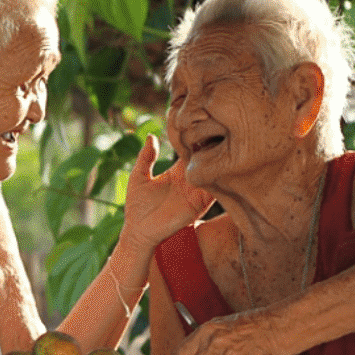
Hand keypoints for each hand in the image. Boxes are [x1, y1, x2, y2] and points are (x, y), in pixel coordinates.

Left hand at [121, 134, 214, 250]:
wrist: (139, 232)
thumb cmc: (136, 207)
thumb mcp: (138, 177)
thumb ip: (146, 157)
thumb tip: (151, 135)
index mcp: (177, 172)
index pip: (191, 150)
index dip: (194, 137)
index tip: (197, 122)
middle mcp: (190, 180)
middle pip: (206, 158)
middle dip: (210, 144)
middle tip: (212, 127)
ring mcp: (197, 192)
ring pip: (213, 171)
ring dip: (216, 159)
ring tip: (217, 142)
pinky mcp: (200, 204)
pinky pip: (214, 189)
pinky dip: (216, 178)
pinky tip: (213, 164)